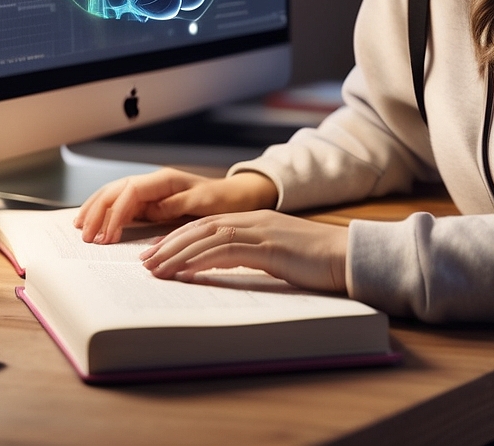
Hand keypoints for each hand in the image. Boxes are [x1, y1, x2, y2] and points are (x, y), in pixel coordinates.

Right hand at [74, 169, 277, 244]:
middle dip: (97, 212)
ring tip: (80, 228)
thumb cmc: (225, 200)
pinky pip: (122, 206)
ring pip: (114, 195)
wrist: (237, 197)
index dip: (116, 212)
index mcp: (165, 180)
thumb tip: (151, 210)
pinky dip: (105, 213)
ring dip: (96, 210)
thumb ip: (178, 205)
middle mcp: (154, 183)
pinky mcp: (151, 203)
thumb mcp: (206, 203)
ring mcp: (151, 193)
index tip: (108, 235)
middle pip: (115, 191)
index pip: (130, 191)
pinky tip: (94, 222)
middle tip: (86, 236)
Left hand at [140, 211, 348, 294]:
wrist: (349, 256)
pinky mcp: (269, 247)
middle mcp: (254, 220)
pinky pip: (226, 252)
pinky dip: (200, 261)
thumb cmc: (319, 261)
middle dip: (168, 244)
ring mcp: (261, 231)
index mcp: (255, 220)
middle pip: (200, 227)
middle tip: (144, 261)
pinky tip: (184, 272)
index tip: (157, 252)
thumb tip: (228, 268)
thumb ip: (253, 255)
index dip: (179, 237)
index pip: (207, 224)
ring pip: (207, 237)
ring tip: (155, 269)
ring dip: (177, 254)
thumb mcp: (279, 255)